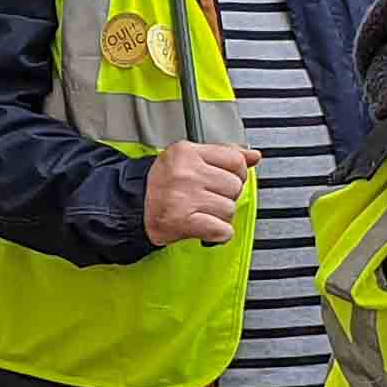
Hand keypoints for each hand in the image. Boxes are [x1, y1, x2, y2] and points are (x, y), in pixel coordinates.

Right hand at [141, 141, 258, 247]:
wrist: (132, 207)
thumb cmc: (162, 184)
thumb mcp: (189, 159)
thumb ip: (224, 155)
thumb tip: (254, 156)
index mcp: (187, 152)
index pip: (235, 160)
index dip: (235, 174)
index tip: (223, 182)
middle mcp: (186, 172)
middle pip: (234, 186)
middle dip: (226, 196)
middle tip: (206, 199)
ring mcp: (183, 197)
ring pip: (229, 209)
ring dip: (220, 217)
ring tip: (201, 213)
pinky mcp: (181, 221)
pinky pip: (221, 230)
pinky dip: (217, 234)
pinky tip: (205, 228)